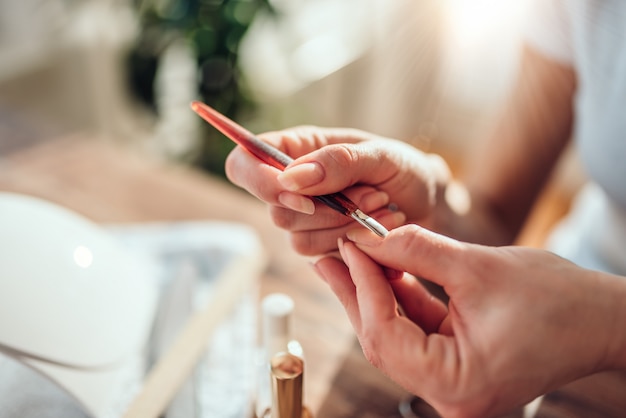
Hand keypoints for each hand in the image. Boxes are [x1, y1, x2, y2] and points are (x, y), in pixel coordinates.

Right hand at [225, 126, 448, 254]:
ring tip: (383, 208)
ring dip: (346, 227)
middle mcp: (293, 186)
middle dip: (327, 209)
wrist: (430, 206)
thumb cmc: (404, 169)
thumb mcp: (380, 155)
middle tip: (373, 194)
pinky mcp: (321, 248)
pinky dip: (355, 246)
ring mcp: (304, 221)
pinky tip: (381, 230)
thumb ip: (338, 161)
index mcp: (297, 150)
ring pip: (298, 240)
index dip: (259, 181)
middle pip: (276, 211)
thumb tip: (290, 178)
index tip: (299, 194)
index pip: (244, 164)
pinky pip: (321, 258)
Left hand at [312, 224, 625, 417]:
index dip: (362, 286)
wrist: (602, 319)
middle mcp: (449, 395)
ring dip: (374, 292)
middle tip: (330, 255)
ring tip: (348, 255)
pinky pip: (416, 330)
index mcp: (458, 384)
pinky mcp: (456, 364)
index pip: (385, 334)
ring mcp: (452, 382)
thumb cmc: (558, 300)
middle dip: (357, 292)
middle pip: (382, 339)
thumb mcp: (479, 267)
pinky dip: (399, 297)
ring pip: (395, 332)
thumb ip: (417, 251)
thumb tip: (368, 236)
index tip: (349, 244)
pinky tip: (382, 267)